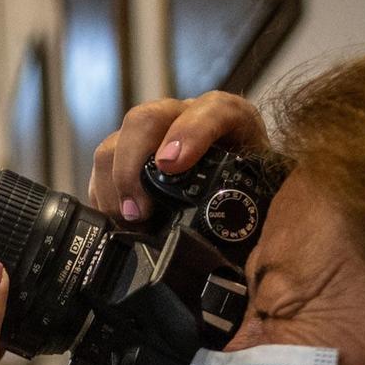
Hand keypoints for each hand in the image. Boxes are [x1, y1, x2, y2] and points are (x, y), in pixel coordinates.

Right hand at [89, 91, 270, 223]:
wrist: (242, 191)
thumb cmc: (252, 193)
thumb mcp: (262, 198)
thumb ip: (252, 212)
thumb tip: (234, 253)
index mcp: (231, 121)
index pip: (212, 110)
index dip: (188, 133)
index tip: (171, 165)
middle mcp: (186, 118)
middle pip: (146, 120)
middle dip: (133, 165)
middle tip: (138, 210)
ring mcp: (153, 136)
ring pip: (116, 141)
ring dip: (113, 183)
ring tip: (128, 219)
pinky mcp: (130, 155)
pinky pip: (103, 165)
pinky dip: (103, 194)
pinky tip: (116, 217)